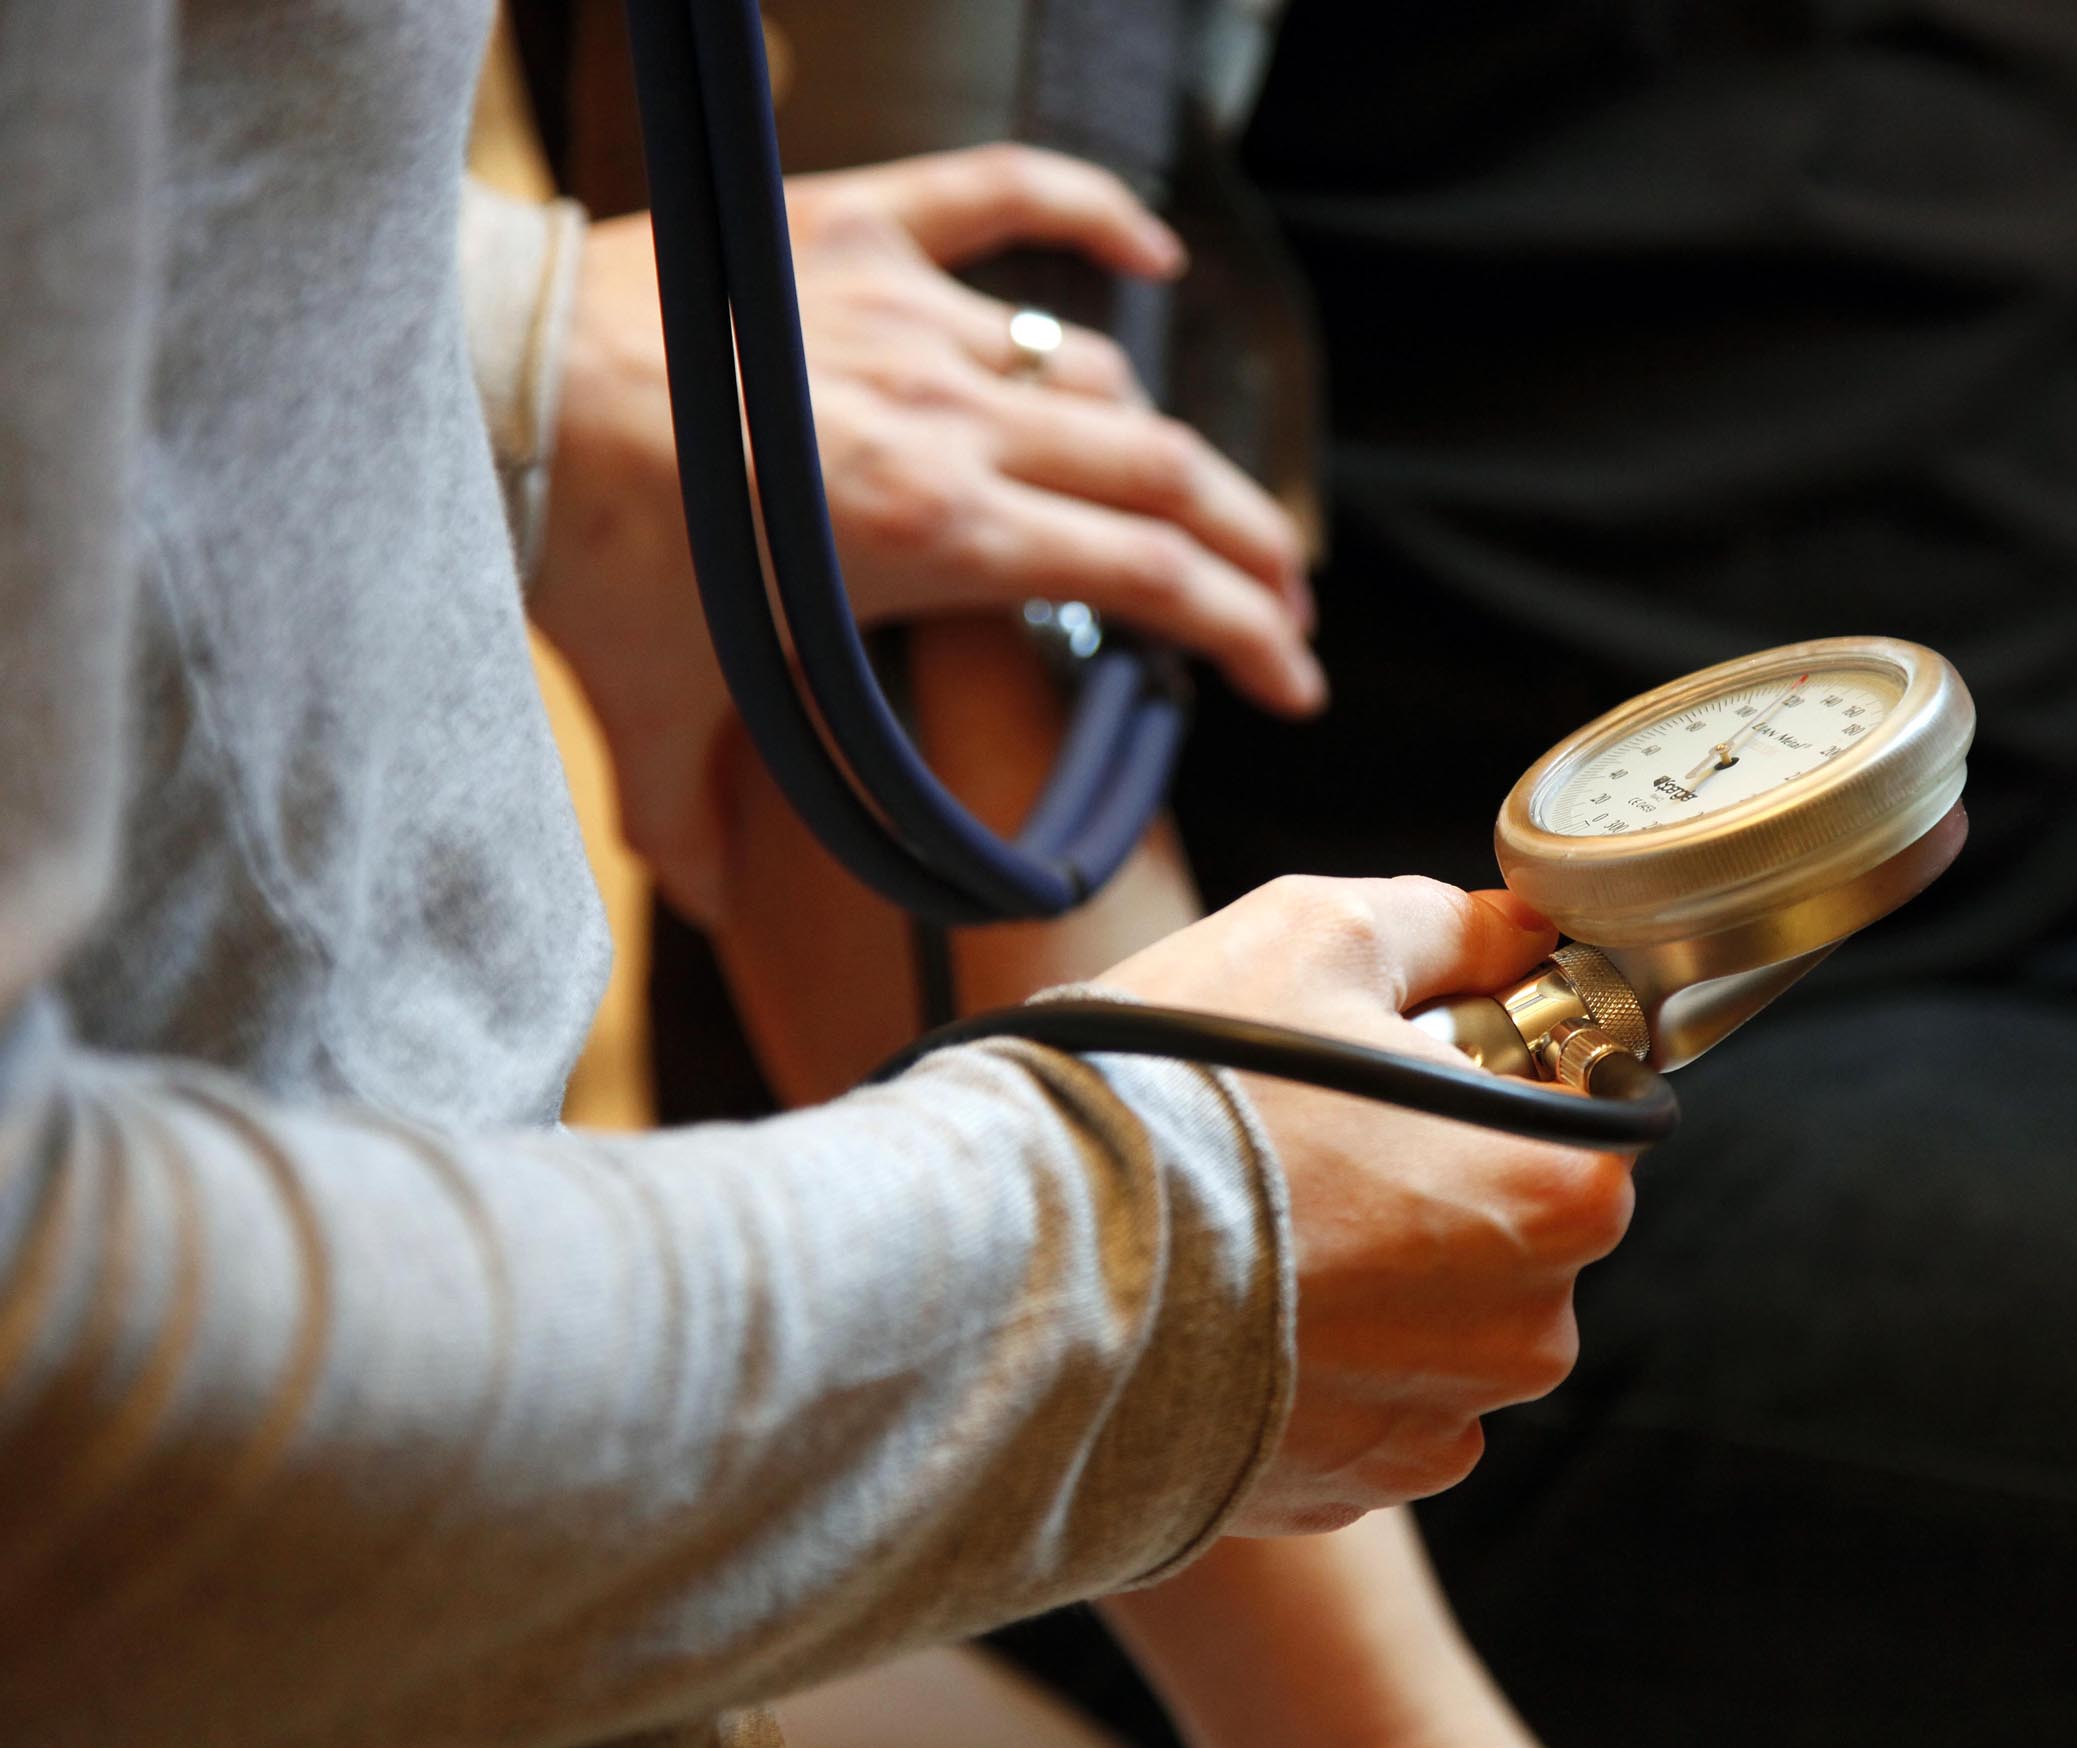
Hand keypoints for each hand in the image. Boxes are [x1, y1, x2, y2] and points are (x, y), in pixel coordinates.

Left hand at [529, 143, 1320, 917]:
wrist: (481, 388)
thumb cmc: (578, 553)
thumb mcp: (654, 713)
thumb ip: (694, 828)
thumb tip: (706, 919)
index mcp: (940, 534)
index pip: (1153, 579)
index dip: (1249, 634)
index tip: (1294, 682)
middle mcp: (956, 419)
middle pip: (1167, 474)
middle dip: (1252, 548)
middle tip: (1285, 603)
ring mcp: (913, 316)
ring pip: (1097, 373)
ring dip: (1167, 443)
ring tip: (1197, 499)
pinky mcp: (855, 234)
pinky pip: (1005, 198)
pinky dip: (1091, 214)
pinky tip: (1150, 255)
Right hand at [1096, 877, 1636, 1533]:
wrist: (1032, 1266)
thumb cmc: (1187, 1089)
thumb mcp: (1321, 935)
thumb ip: (1450, 928)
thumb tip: (1513, 930)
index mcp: (1561, 1192)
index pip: (1587, 1108)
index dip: (1502, 1065)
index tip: (1411, 1058)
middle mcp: (1529, 1331)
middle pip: (1516, 1223)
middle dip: (1438, 1176)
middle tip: (1311, 1132)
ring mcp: (1438, 1426)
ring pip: (1440, 1323)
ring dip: (1378, 1278)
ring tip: (1255, 1225)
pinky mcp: (1349, 1492)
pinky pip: (1367, 1408)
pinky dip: (1321, 1365)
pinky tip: (1237, 1312)